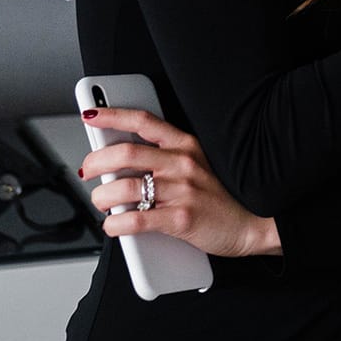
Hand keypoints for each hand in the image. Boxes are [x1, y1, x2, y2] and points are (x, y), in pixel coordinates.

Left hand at [77, 105, 277, 256]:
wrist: (253, 224)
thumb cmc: (220, 197)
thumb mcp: (196, 167)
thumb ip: (163, 161)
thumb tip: (117, 164)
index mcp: (186, 145)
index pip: (145, 121)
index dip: (114, 115)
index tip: (91, 115)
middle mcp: (183, 163)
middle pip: (125, 153)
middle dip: (96, 162)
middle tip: (88, 171)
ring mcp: (182, 191)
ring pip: (124, 188)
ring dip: (102, 197)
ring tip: (102, 203)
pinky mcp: (181, 219)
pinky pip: (134, 220)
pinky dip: (114, 225)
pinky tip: (113, 225)